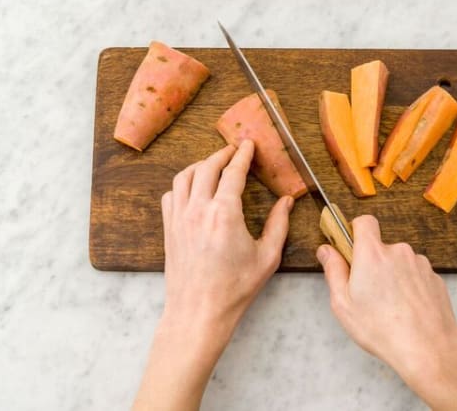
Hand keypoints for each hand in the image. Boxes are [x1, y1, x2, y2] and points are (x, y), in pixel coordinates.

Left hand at [133, 140, 293, 410]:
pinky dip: (182, 184)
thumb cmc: (234, 289)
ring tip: (213, 165)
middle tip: (233, 150)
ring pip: (184, 176)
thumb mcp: (267, 257)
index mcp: (225, 213)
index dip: (242, 155)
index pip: (233, 172)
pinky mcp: (169, 229)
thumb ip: (278, 225)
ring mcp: (179, 218)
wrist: (198, 312)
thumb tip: (286, 201)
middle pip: (207, 167)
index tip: (248, 144)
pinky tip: (192, 188)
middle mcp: (198, 209)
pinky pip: (171, 195)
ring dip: (199, 165)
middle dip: (221, 154)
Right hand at [317, 215, 456, 410]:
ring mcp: (420, 264)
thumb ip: (333, 271)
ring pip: (399, 263)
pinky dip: (409, 288)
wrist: (428, 349)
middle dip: (373, 263)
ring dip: (393, 277)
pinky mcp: (435, 278)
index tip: (350, 248)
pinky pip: (415, 276)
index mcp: (373, 254)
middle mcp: (399, 252)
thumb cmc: (382, 329)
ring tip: (389, 308)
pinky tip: (406, 311)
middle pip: (381, 248)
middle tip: (367, 293)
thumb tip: (327, 250)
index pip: (364, 222)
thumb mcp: (343, 304)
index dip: (355, 231)